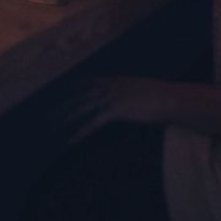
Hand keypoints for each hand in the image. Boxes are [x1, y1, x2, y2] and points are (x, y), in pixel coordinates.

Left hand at [60, 77, 185, 141]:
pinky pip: (94, 123)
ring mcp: (112, 97)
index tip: (64, 91)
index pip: (91, 81)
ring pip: (83, 107)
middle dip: (64, 104)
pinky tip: (72, 140)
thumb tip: (133, 98)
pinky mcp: (115, 110)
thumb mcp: (146, 91)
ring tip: (54, 126)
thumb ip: (134, 93)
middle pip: (82, 94)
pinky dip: (81, 132)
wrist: (172, 99)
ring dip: (67, 117)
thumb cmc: (165, 97)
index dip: (76, 87)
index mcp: (118, 80)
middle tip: (49, 112)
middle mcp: (112, 86)